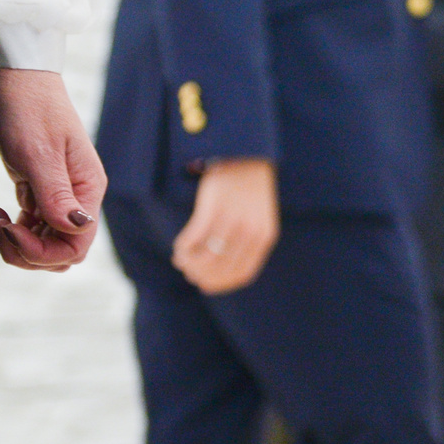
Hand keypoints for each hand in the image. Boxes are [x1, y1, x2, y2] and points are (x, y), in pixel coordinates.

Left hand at [0, 67, 104, 270]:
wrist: (16, 78)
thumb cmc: (29, 108)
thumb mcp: (39, 153)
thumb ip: (57, 195)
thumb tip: (77, 227)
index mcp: (87, 188)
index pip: (77, 243)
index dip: (43, 250)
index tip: (11, 231)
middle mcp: (78, 195)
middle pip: (63, 250)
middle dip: (29, 253)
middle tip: (0, 229)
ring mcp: (59, 192)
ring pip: (47, 241)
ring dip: (20, 244)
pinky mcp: (39, 187)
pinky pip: (34, 226)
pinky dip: (15, 229)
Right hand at [171, 158, 278, 294]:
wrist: (246, 157)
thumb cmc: (249, 192)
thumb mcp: (257, 219)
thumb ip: (247, 242)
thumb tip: (220, 271)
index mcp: (264, 237)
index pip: (242, 274)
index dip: (221, 284)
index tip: (206, 286)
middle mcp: (251, 232)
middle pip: (221, 268)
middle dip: (201, 275)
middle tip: (188, 273)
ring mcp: (232, 220)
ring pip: (205, 256)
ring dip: (189, 263)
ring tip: (181, 260)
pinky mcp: (213, 208)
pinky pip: (194, 238)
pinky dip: (183, 247)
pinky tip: (179, 247)